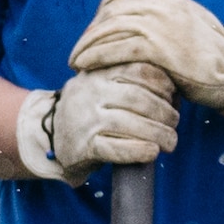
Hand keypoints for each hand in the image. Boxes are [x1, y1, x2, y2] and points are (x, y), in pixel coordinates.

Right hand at [14, 63, 179, 179]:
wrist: (47, 134)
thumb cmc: (88, 110)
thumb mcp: (101, 84)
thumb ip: (128, 79)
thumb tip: (175, 90)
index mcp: (98, 73)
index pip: (138, 70)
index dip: (162, 84)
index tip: (173, 96)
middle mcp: (91, 93)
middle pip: (138, 99)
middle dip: (164, 113)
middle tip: (174, 124)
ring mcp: (86, 120)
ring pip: (130, 124)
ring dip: (158, 134)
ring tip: (170, 142)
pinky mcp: (84, 147)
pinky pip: (116, 149)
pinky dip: (139, 151)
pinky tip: (152, 152)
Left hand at [68, 0, 223, 116]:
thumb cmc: (209, 53)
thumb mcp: (184, 22)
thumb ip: (159, 18)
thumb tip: (132, 24)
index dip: (99, 16)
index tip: (91, 33)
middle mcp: (159, 3)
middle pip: (109, 14)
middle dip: (89, 34)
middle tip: (78, 51)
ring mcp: (157, 23)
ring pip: (108, 30)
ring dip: (86, 47)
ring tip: (76, 61)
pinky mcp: (156, 46)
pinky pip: (115, 49)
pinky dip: (96, 57)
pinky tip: (85, 65)